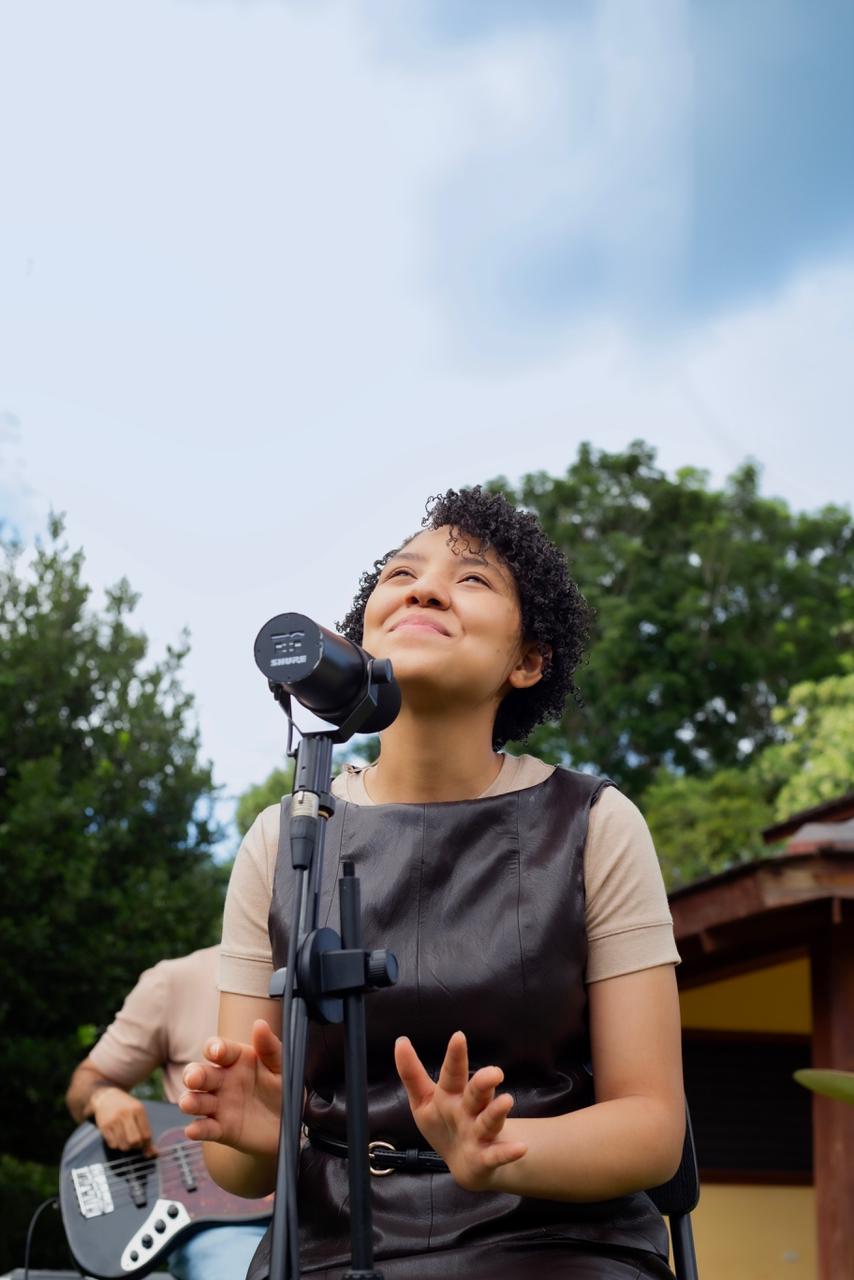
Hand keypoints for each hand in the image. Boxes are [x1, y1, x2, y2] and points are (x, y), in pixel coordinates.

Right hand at [91, 1088, 155, 1156]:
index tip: (146, 1145)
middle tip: (136, 1143)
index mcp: (138, 1109)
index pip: (146, 1134)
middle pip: (135, 1141)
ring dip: (126, 1147)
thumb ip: (146, 1130)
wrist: (107, 1097)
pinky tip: (117, 1137)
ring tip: (126, 1139)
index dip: (147, 1144)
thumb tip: (153, 1152)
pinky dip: (117, 1145)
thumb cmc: (127, 1107)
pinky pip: (113, 1145)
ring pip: (123, 1145)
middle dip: (137, 1146)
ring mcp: (113, 1120)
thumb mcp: (138, 1112)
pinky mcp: (103, 1127)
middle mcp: (125, 1114)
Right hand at [179, 1020, 281, 1159]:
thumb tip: (260, 1024)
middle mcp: (223, 1080)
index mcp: (236, 1059)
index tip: (217, 1052)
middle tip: (193, 1078)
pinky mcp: (221, 1129)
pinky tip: (193, 1130)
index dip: (215, 1048)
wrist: (291, 1123)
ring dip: (190, 1100)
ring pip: (197, 1100)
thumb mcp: (281, 1066)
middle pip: (200, 1073)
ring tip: (188, 1103)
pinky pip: (205, 1128)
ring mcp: (219, 1105)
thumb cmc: (283, 1088)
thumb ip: (270, 1047)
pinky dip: (197, 1129)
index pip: (219, 1049)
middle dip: (193, 1074)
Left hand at [394, 1030, 526, 1191]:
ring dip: (498, 1111)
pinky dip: (508, 1151)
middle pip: (476, 1093)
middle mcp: (469, 1110)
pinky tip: (520, 1147)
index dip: (455, 1056)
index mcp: (451, 1094)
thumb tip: (400, 1041)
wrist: (466, 1164)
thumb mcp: (423, 1100)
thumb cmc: (444, 1124)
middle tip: (493, 1072)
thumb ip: (412, 1074)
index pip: (452, 1072)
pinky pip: (498, 1154)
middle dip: (483, 1082)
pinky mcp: (486, 1156)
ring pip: (489, 1120)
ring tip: (506, 1101)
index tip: (458, 1036)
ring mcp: (480, 1132)